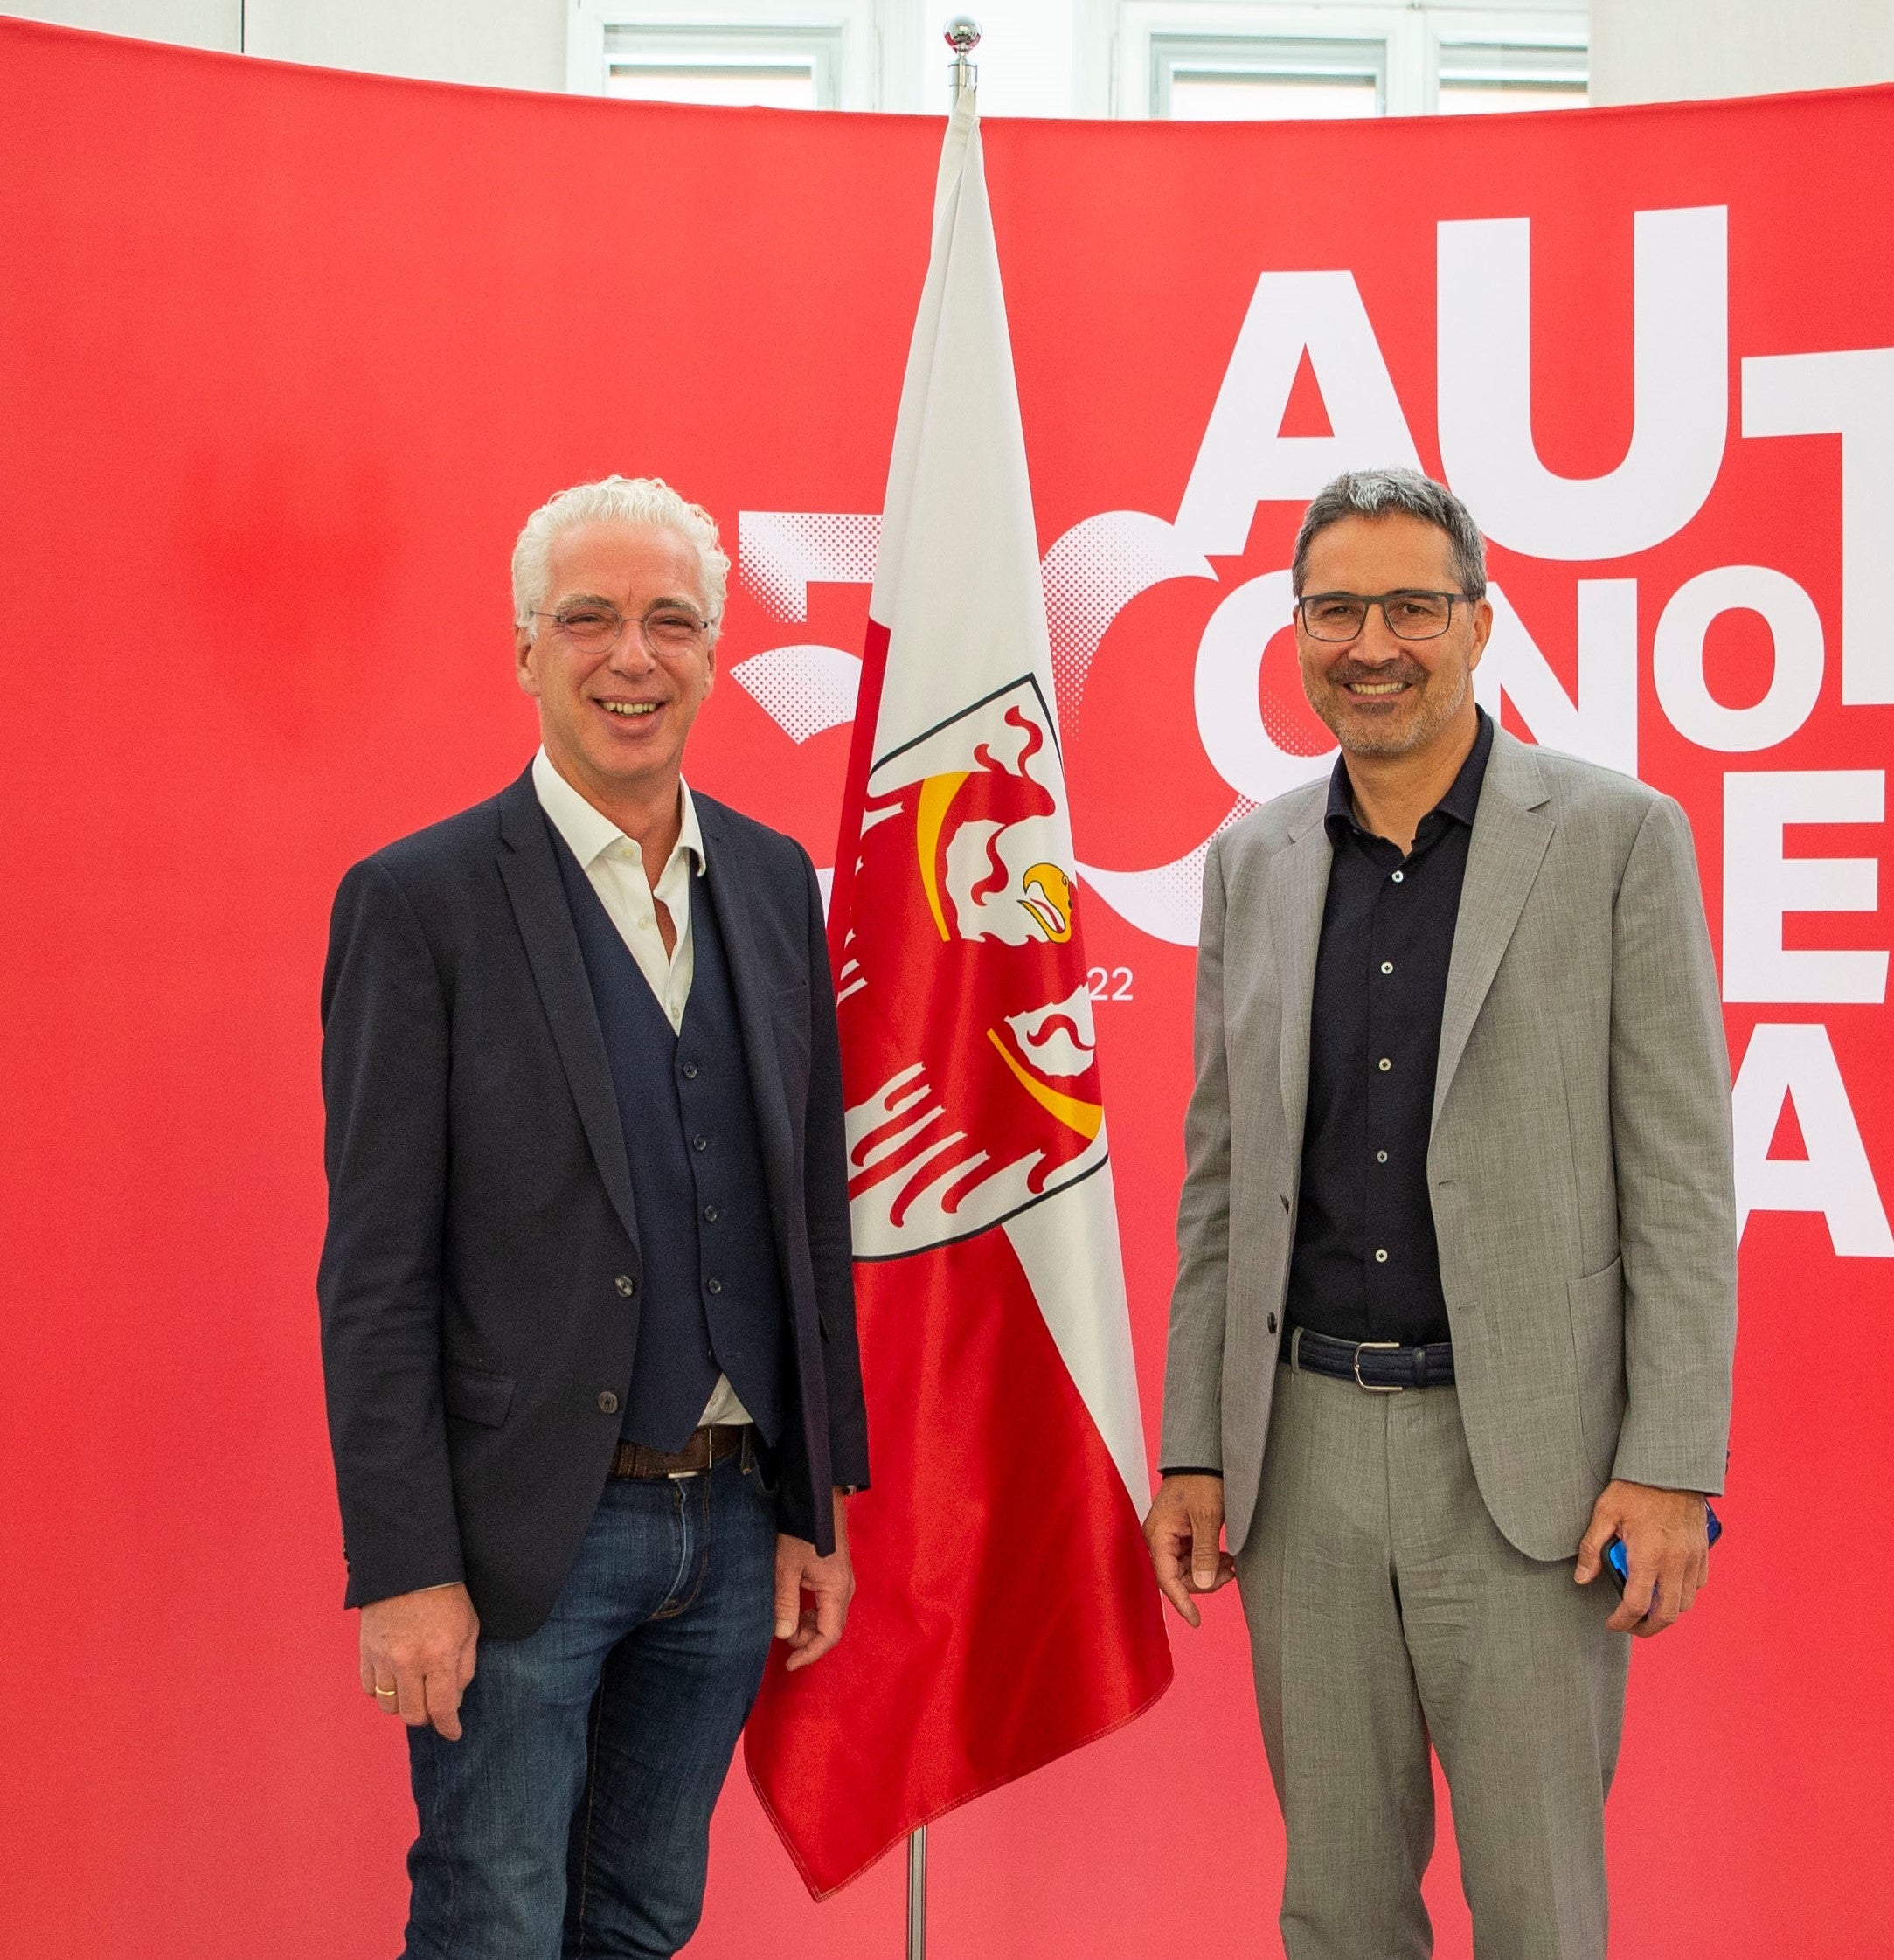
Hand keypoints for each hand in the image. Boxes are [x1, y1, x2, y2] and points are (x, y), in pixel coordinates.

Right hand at [359, 1583, 479, 1737]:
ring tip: (415, 1689)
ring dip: (404, 1704)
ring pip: (389, 1706)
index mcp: (440, 1654)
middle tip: (434, 1706)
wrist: (410, 1565)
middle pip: (413, 1715)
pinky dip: (382, 1691)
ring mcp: (383, 1657)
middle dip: (427, 1717)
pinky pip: (369, 1689)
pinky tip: (395, 1679)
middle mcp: (409, 1661)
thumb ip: (464, 1667)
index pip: (442, 1708)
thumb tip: (454, 1700)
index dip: (449, 1727)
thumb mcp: (469, 1628)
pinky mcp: (365, 1651)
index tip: (453, 1733)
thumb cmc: (447, 1595)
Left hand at [774, 1489, 854, 1671]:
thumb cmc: (802, 1530)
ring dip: (808, 1626)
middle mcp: (845, 1588)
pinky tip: (795, 1606)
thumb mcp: (786, 1567)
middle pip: (830, 1628)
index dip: (809, 1654)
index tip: (789, 1664)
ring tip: (784, 1620)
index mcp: (836, 1590)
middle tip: (781, 1637)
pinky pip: (828, 1603)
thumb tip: (783, 1636)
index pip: (829, 1636)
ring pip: (829, 1616)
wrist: (818, 1497)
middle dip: (807, 1640)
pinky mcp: (837, 1573)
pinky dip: (812, 1612)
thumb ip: (785, 1603)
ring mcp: (844, 1580)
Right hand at [1143, 1474, 1235, 1627]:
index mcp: (1158, 1536)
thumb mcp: (1207, 1517)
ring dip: (1209, 1572)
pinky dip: (1209, 1561)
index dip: (1182, 1602)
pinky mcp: (1179, 1534)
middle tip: (1231, 1571)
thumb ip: (1204, 1553)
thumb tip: (1202, 1585)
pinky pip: (1192, 1558)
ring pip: (1187, 1571)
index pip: (1167, 1579)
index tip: (1196, 1621)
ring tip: (1232, 1562)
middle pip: (1179, 1578)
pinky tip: (1225, 1556)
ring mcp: (1169, 1537)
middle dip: (1205, 1581)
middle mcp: (1159, 1539)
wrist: (1202, 1459)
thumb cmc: (1201, 1481)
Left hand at [1575, 1480, 1710, 1636]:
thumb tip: (1582, 1577)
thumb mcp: (1605, 1512)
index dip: (1622, 1621)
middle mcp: (1675, 1562)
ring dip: (1666, 1613)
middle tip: (1630, 1626)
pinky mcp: (1703, 1552)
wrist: (1671, 1467)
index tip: (1612, 1624)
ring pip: (1685, 1603)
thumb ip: (1591, 1548)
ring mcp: (1693, 1558)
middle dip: (1647, 1628)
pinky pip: (1698, 1585)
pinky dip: (1683, 1594)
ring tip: (1647, 1609)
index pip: (1636, 1605)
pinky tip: (1667, 1587)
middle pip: (1666, 1614)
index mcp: (1648, 1555)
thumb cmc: (1636, 1486)